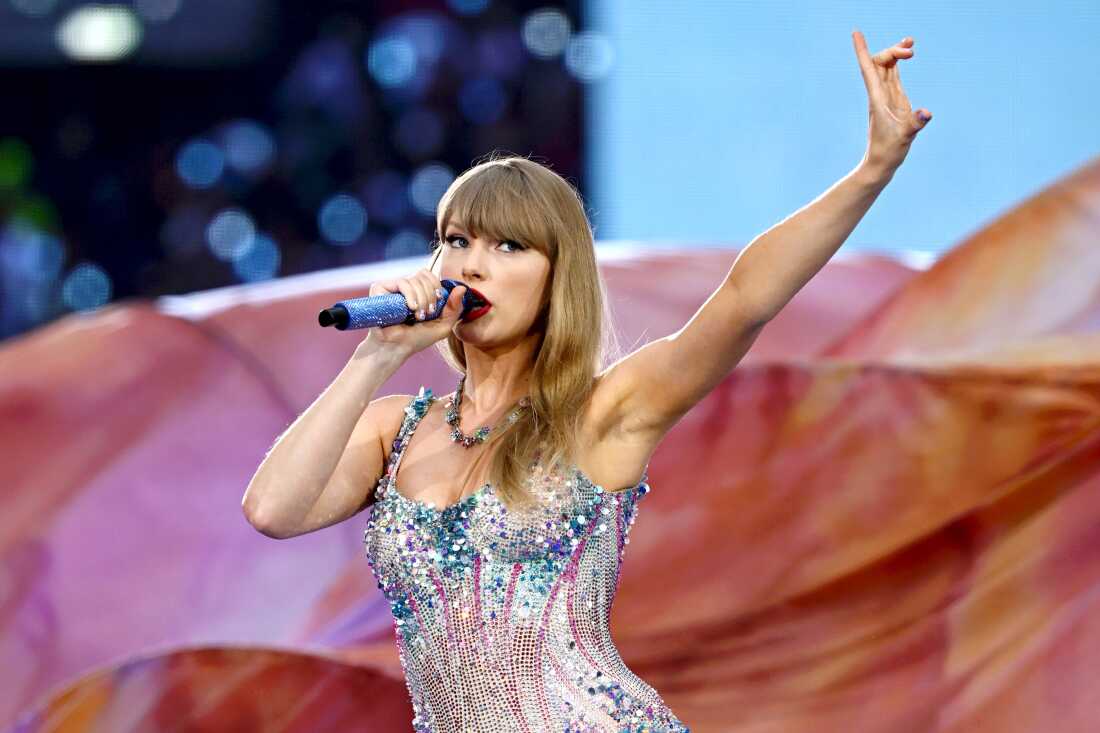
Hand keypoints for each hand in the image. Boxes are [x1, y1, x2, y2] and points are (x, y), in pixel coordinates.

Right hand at [356, 268, 466, 358]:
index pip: (429, 276)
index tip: (436, 306)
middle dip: (430, 296)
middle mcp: (405, 287)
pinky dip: (411, 295)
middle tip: (426, 314)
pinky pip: (403, 282)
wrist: (396, 348)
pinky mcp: (381, 288)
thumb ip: (454, 309)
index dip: (436, 287)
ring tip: (417, 316)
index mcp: (417, 292)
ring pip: (415, 280)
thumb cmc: (416, 339)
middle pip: (424, 276)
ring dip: (422, 300)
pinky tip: (410, 308)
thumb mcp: (442, 326)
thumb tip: (462, 288)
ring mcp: (392, 287)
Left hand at [852, 29, 931, 176]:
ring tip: (910, 42)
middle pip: (879, 63)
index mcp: (877, 98)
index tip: (856, 33)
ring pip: (886, 68)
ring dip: (895, 52)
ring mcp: (887, 97)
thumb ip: (915, 124)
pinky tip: (906, 55)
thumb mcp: (904, 137)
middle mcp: (879, 94)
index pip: (868, 69)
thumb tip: (926, 113)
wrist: (882, 162)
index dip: (861, 50)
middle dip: (892, 51)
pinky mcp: (894, 101)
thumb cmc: (889, 150)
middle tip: (911, 50)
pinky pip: (893, 76)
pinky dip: (898, 62)